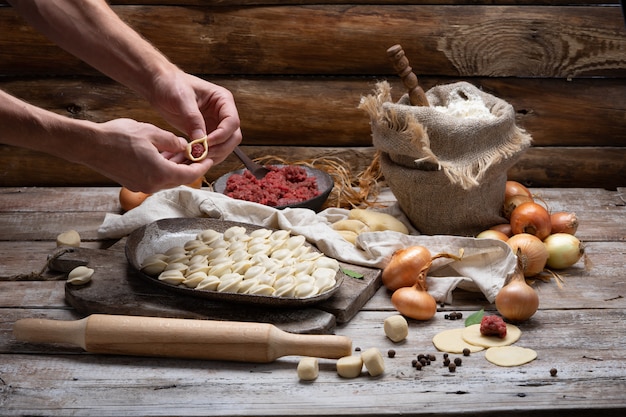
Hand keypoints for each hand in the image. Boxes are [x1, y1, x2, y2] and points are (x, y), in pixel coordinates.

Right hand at [87, 118, 212, 192]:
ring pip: (166, 179)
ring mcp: (141, 186)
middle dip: (190, 168)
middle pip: (179, 179)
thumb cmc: (118, 136)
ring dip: (175, 169)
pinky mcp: (132, 183)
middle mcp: (152, 185)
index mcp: (160, 173)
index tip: (210, 160)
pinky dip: (162, 170)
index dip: (202, 167)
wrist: (89, 145)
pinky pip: (154, 178)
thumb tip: (184, 145)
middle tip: (199, 157)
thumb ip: (171, 140)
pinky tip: (163, 157)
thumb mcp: (151, 132)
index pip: (190, 175)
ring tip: (182, 155)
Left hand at [147, 70, 241, 165]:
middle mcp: (222, 114)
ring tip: (192, 159)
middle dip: (219, 149)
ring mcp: (215, 125)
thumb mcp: (181, 98)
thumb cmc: (171, 84)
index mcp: (222, 100)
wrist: (159, 86)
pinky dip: (200, 157)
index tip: (206, 143)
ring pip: (223, 147)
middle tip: (200, 154)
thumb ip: (193, 118)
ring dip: (210, 156)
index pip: (232, 122)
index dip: (222, 135)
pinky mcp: (205, 134)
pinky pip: (209, 150)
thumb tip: (201, 139)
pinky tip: (187, 159)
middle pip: (232, 138)